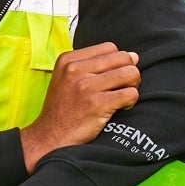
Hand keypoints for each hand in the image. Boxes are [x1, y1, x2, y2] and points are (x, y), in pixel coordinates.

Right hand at [19, 42, 139, 171]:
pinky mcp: (97, 104)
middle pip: (123, 58)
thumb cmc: (63, 109)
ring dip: (132, 86)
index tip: (112, 77)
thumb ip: (96, 65)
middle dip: (129, 72)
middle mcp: (76, 70)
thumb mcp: (68, 79)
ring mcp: (86, 86)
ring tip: (123, 97)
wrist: (50, 137)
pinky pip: (130, 94)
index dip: (118, 61)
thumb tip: (134, 55)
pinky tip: (121, 108)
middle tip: (123, 87)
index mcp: (69, 60)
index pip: (110, 48)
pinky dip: (131, 101)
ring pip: (130, 73)